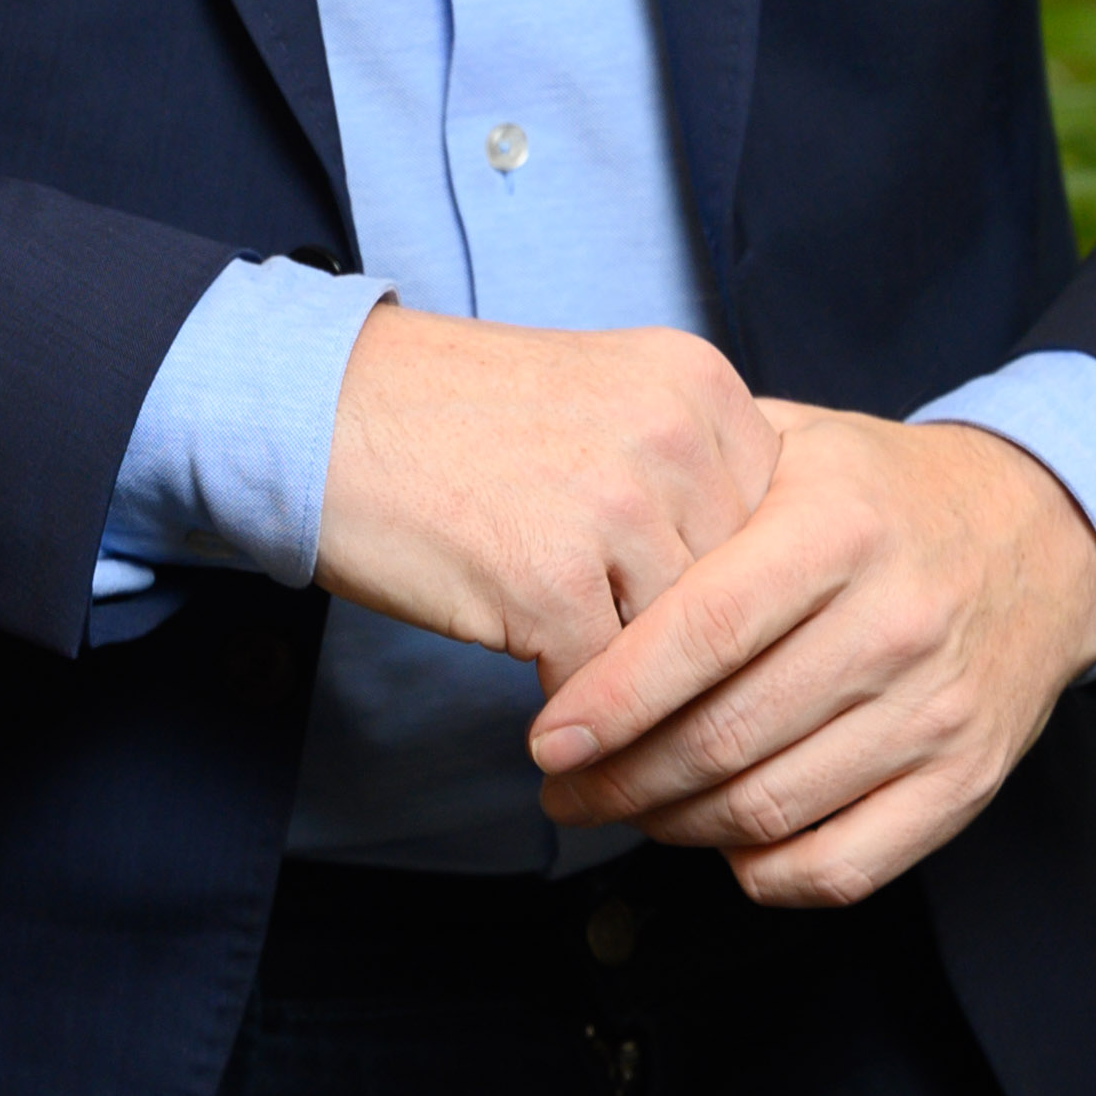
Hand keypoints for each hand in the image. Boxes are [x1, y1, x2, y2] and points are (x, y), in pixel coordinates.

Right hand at [310, 307, 778, 685]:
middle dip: (690, 650)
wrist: (319, 407)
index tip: (700, 626)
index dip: (737, 591)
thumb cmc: (456, 417)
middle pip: (736, 594)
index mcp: (697, 382)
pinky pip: (605, 688)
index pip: (775, 527)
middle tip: (656, 689)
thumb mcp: (608, 396)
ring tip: (606, 706)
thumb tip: (759, 590)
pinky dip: (580, 714)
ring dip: (640, 690)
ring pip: (678, 650)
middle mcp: (671, 432)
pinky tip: (546, 701)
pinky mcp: (548, 579)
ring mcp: (613, 505)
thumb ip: (691, 468)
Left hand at [524, 404, 1095, 906]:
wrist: (1039, 534)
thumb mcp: (794, 445)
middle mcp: (895, 621)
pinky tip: (718, 840)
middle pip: (724, 737)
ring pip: (768, 810)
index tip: (548, 738)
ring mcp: (935, 711)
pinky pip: (842, 869)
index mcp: (840, 527)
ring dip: (672, 827)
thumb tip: (572, 548)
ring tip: (622, 809)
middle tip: (564, 787)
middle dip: (620, 780)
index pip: (702, 632)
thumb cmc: (880, 494)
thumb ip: (694, 485)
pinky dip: (761, 873)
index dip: (611, 698)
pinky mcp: (965, 781)